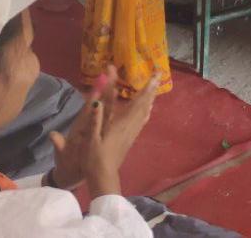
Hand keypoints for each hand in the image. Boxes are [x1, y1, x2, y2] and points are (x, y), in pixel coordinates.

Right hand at [50, 66, 158, 197]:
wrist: (103, 176)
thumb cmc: (95, 157)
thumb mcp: (91, 137)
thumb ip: (95, 118)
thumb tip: (97, 100)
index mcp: (122, 123)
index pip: (138, 102)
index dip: (147, 88)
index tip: (155, 75)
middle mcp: (131, 126)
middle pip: (145, 105)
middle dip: (152, 89)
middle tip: (158, 75)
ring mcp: (132, 132)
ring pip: (145, 112)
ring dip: (150, 98)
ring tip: (154, 87)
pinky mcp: (131, 138)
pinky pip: (142, 120)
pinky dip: (146, 110)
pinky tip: (146, 109)